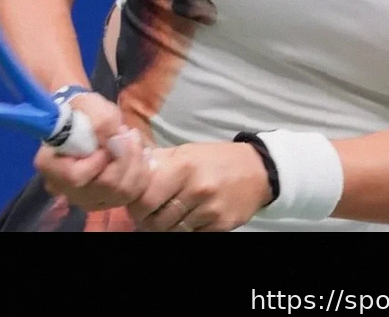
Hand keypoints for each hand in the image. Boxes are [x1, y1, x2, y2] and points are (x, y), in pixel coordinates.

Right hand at [33, 92, 151, 211]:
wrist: (88, 120)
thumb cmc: (84, 111)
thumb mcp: (90, 106)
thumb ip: (102, 123)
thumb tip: (116, 142)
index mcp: (50, 165)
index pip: (75, 176)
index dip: (98, 159)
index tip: (108, 138)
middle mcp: (65, 189)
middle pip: (104, 187)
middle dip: (125, 156)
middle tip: (127, 133)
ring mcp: (86, 198)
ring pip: (122, 192)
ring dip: (136, 162)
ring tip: (134, 139)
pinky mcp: (105, 200)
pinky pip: (132, 194)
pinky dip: (142, 172)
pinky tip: (142, 154)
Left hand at [127, 141, 271, 231]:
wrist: (258, 170)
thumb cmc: (215, 159)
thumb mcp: (186, 152)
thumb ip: (159, 162)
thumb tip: (130, 171)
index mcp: (183, 167)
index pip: (145, 198)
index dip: (135, 205)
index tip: (136, 204)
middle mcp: (197, 189)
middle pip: (156, 220)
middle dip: (147, 220)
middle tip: (147, 215)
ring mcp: (210, 210)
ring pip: (172, 231)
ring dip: (164, 227)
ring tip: (165, 217)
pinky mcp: (221, 226)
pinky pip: (191, 235)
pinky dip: (184, 230)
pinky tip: (186, 219)